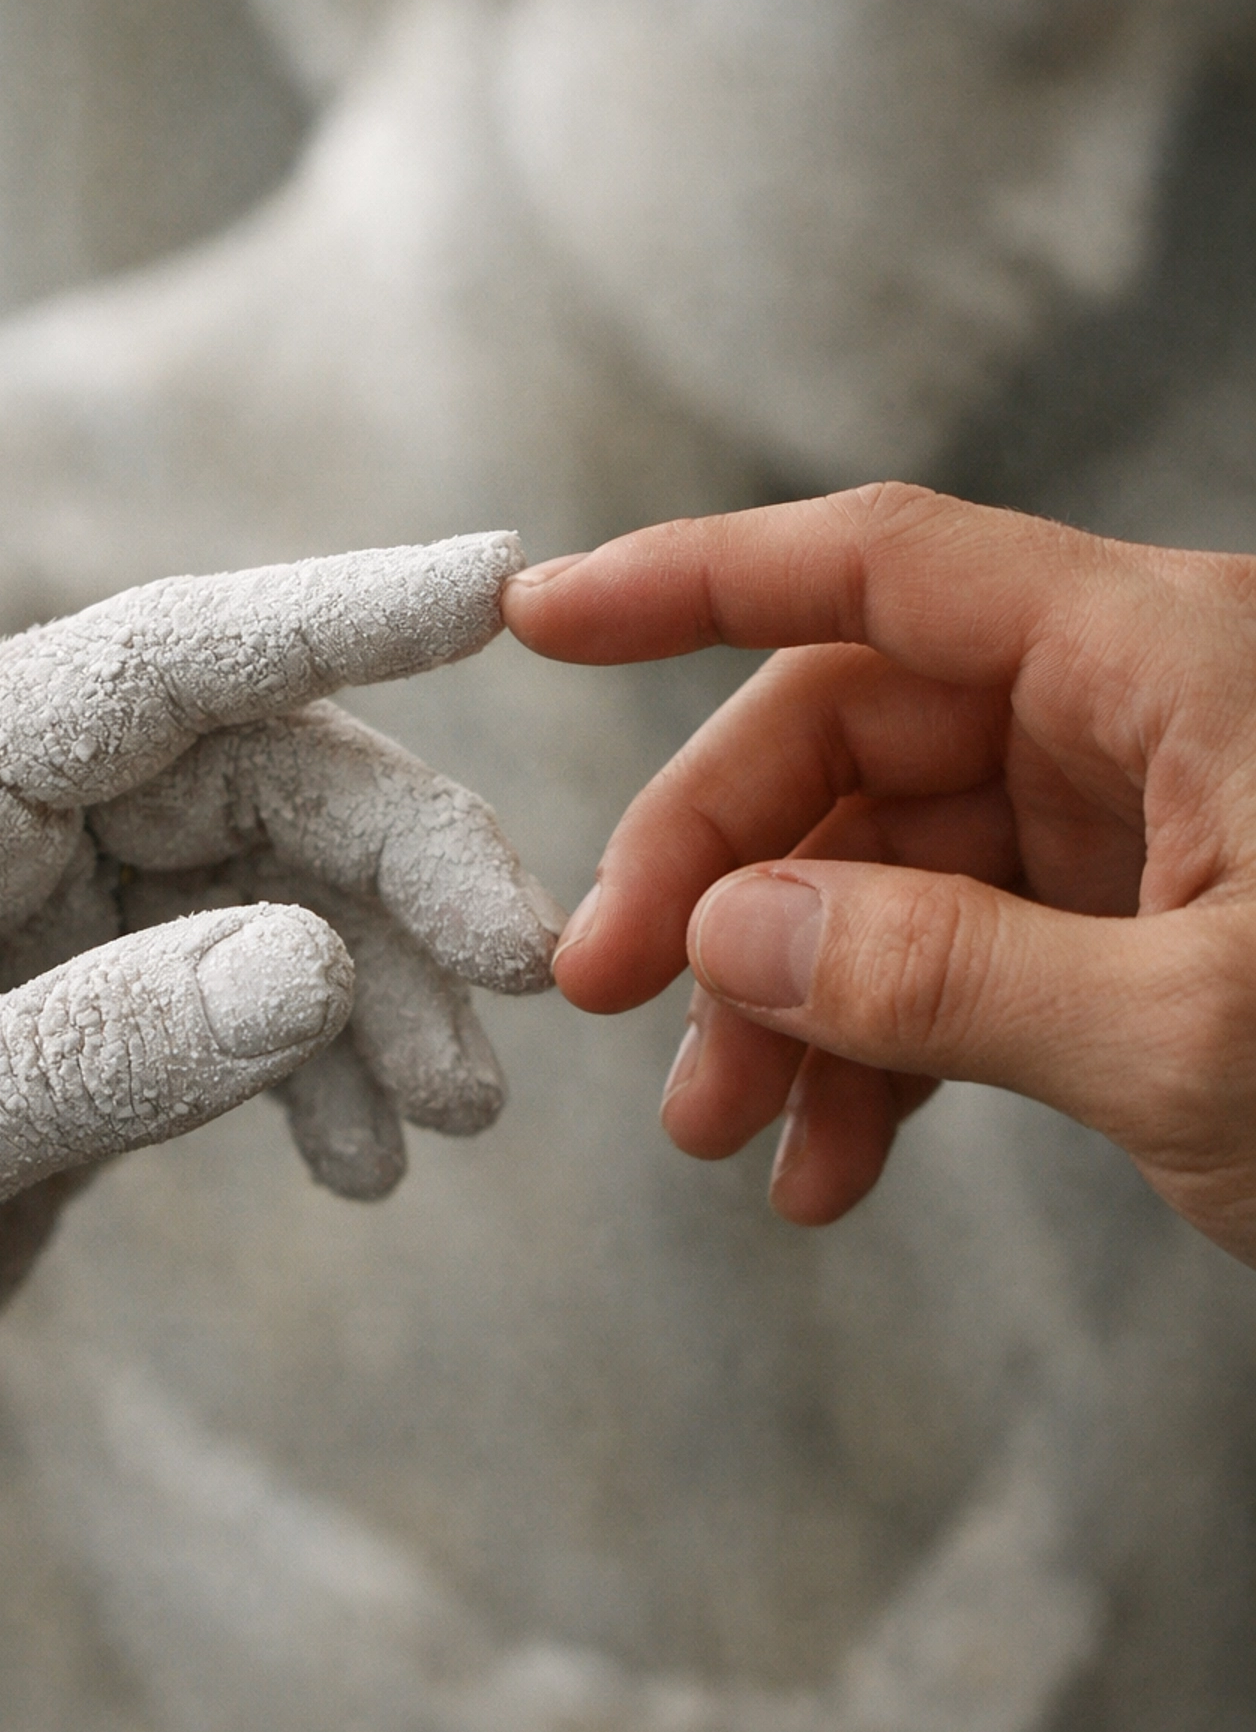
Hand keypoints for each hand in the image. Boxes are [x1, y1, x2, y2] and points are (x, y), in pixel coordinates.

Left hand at [0, 536, 559, 1487]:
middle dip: (403, 865)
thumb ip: (81, 1063)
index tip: (497, 583)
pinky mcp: (67, 1001)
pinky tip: (362, 1163)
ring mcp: (30, 907)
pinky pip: (237, 984)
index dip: (334, 611)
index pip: (154, 662)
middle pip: (252, 772)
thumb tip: (313, 966)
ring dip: (381, 981)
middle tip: (524, 983)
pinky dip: (320, 1058)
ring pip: (268, 879)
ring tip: (454, 1116)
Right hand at [504, 484, 1255, 1264]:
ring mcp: (1141, 820)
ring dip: (792, 994)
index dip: (695, 575)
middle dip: (723, 866)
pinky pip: (966, 953)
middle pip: (859, 732)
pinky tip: (831, 1165)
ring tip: (723, 1137)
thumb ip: (950, 974)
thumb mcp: (1195, 1038)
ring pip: (897, 860)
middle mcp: (1141, 713)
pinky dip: (886, 1053)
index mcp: (1170, 662)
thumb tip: (737, 928)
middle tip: (611, 996)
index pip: (886, 566)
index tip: (540, 616)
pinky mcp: (1146, 921)